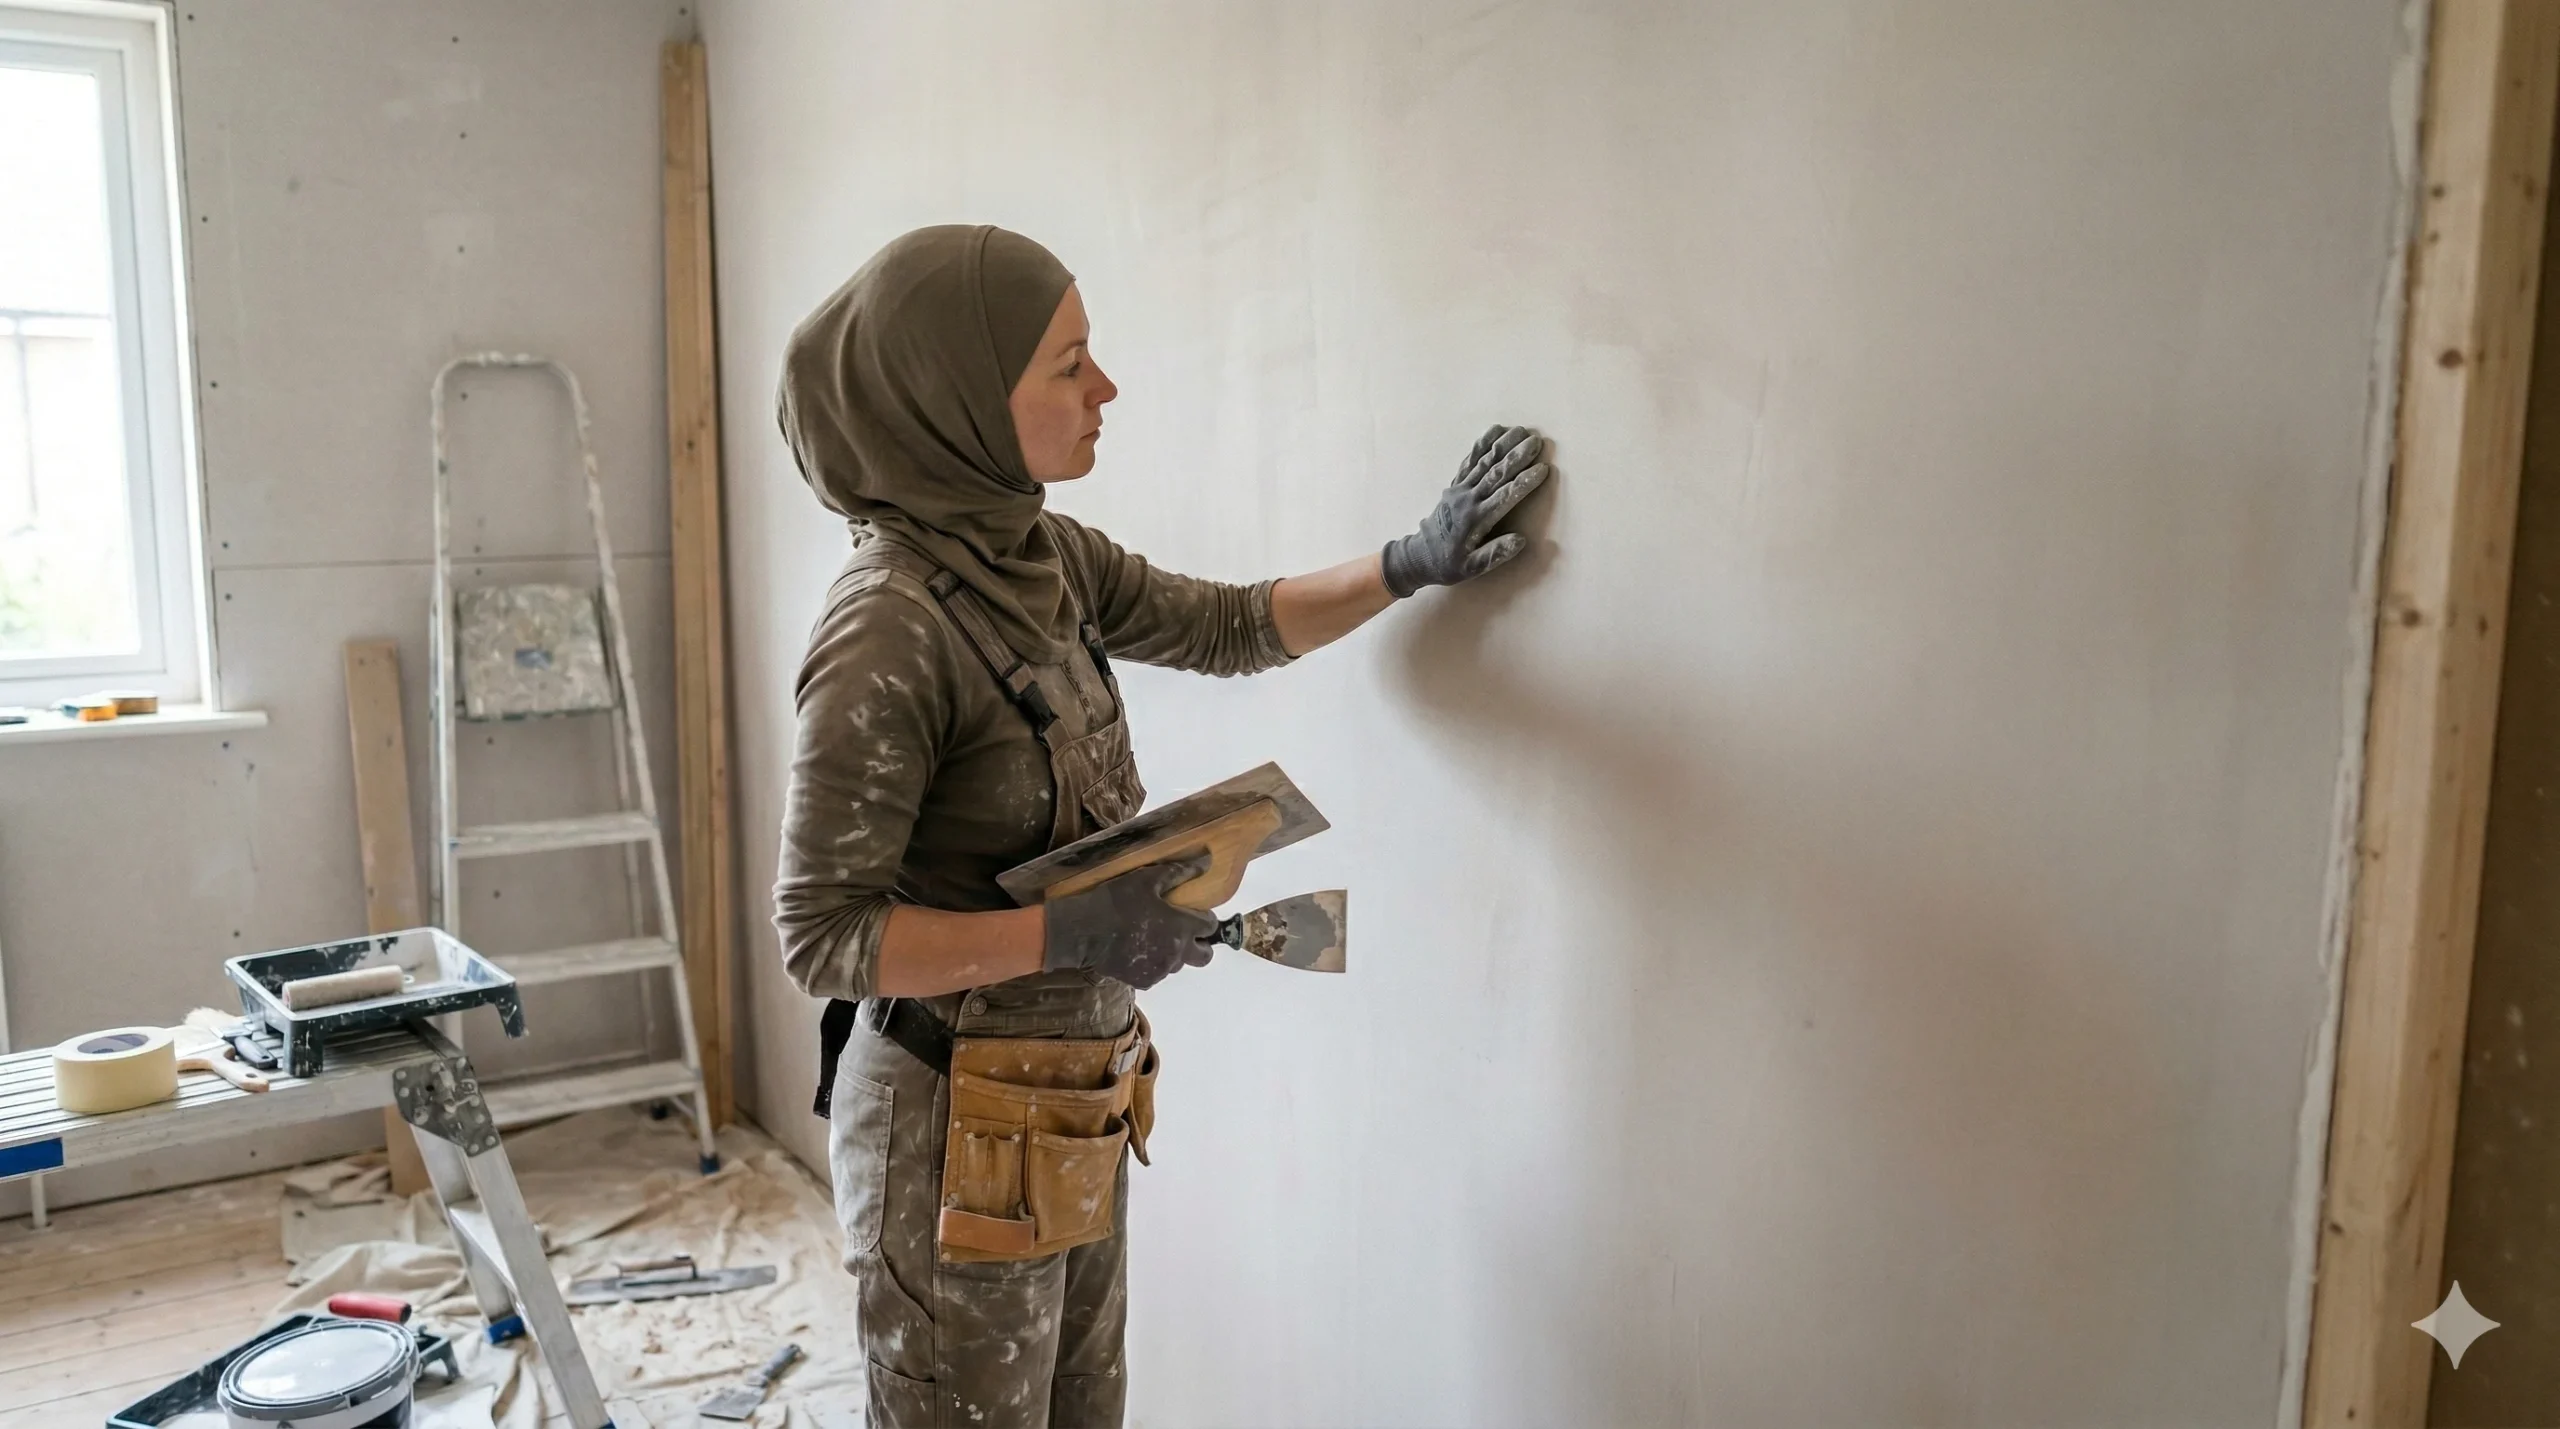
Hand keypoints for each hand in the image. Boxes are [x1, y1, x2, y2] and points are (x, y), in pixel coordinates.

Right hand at [1041, 855, 1219, 989]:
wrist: (1084, 932)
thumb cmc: (1116, 901)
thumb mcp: (1146, 879)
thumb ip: (1179, 873)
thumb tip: (1206, 862)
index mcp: (1182, 926)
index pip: (1210, 926)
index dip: (1204, 918)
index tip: (1192, 913)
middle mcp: (1177, 952)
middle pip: (1204, 956)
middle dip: (1200, 944)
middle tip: (1183, 933)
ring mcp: (1160, 970)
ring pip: (1179, 964)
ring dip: (1174, 953)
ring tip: (1153, 938)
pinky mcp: (1144, 981)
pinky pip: (1158, 973)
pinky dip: (1154, 963)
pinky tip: (1137, 950)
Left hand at [1380, 424, 1549, 597]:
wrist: (1420, 555)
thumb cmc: (1449, 564)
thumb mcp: (1472, 568)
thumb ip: (1495, 554)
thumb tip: (1520, 540)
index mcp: (1476, 519)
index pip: (1505, 497)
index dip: (1524, 482)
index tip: (1543, 469)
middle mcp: (1468, 499)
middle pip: (1496, 473)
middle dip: (1517, 456)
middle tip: (1537, 441)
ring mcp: (1460, 489)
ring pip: (1484, 461)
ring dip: (1504, 444)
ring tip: (1522, 430)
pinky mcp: (1455, 484)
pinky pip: (1470, 460)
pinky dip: (1483, 444)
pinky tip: (1495, 430)